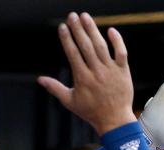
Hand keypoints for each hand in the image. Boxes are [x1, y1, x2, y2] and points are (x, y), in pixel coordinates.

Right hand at [38, 12, 135, 134]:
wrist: (115, 120)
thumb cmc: (91, 112)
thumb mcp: (70, 102)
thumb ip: (55, 88)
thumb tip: (40, 79)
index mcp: (82, 78)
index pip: (73, 54)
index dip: (67, 39)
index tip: (62, 27)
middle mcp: (96, 72)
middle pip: (86, 46)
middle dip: (78, 29)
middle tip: (72, 16)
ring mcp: (111, 71)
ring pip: (101, 46)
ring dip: (93, 30)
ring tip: (85, 17)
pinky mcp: (123, 72)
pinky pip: (121, 53)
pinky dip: (117, 41)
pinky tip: (111, 30)